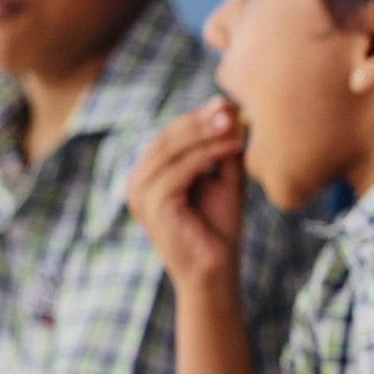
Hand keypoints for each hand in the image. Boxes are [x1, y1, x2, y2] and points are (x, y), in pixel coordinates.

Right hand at [125, 100, 248, 287]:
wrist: (216, 271)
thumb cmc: (219, 227)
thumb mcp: (223, 178)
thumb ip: (222, 148)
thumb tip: (231, 110)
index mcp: (150, 174)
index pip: (170, 135)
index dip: (197, 116)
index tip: (227, 102)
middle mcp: (137, 181)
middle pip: (168, 137)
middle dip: (201, 120)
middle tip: (231, 107)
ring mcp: (140, 193)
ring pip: (172, 150)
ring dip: (206, 134)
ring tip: (236, 125)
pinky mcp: (152, 204)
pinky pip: (180, 170)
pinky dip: (207, 154)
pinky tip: (233, 147)